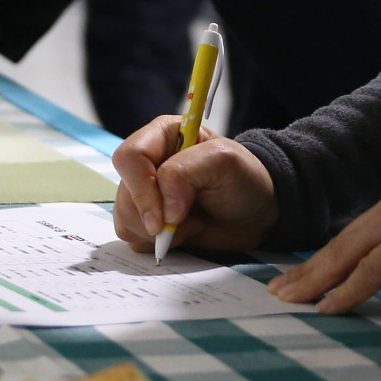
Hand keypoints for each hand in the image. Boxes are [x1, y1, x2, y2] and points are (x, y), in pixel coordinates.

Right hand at [111, 117, 279, 254]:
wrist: (256, 214)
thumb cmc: (243, 179)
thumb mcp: (223, 161)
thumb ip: (184, 172)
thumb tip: (163, 209)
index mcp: (160, 136)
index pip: (129, 157)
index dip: (141, 190)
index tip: (164, 219)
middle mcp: (147, 163)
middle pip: (124, 193)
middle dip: (152, 218)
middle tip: (186, 223)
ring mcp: (144, 193)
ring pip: (124, 218)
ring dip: (157, 233)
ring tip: (190, 226)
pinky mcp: (147, 220)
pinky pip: (132, 236)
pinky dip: (155, 244)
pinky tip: (183, 234)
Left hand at [266, 122, 380, 314]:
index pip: (368, 228)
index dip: (341, 251)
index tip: (319, 266)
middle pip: (346, 239)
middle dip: (313, 266)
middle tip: (282, 286)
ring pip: (347, 252)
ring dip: (314, 278)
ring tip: (285, 297)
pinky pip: (372, 269)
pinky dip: (347, 289)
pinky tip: (325, 307)